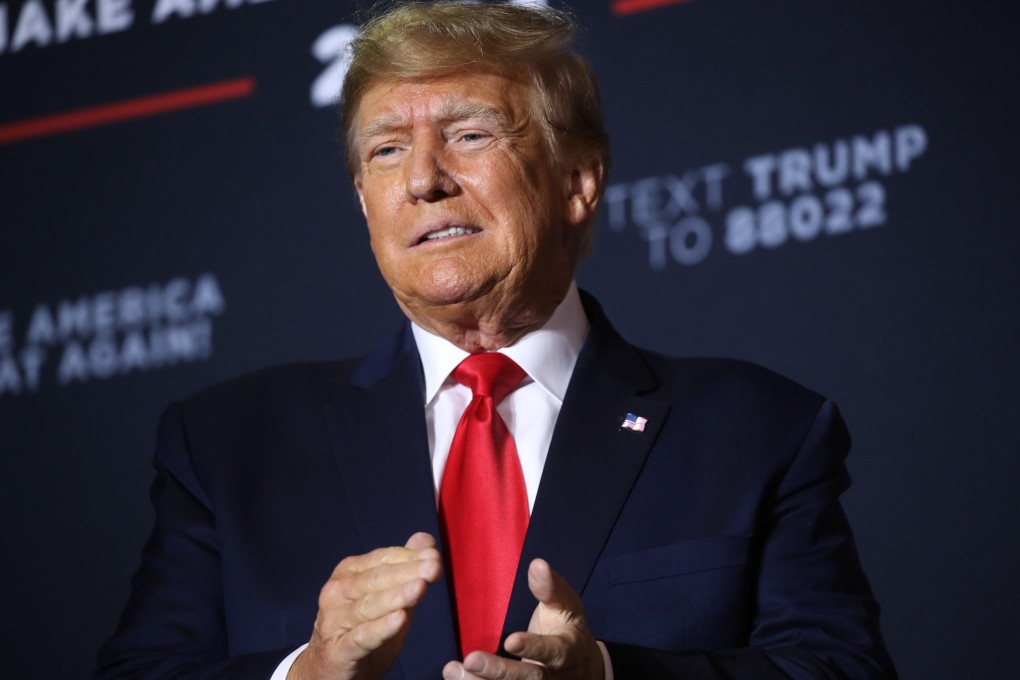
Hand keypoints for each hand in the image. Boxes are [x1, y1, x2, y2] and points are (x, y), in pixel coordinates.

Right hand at [289, 532, 441, 679]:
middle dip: (408, 572)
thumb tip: (425, 540)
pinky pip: (362, 637)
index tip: (435, 556)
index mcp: (349, 573)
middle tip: (434, 567)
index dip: (410, 557)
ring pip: (369, 605)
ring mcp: (334, 621)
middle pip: (377, 579)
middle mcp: (337, 592)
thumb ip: (406, 570)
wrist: (328, 671)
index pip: (383, 559)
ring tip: (420, 588)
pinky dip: (381, 628)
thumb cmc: (361, 629)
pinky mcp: (338, 650)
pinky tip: (399, 619)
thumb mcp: (389, 599)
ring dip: (396, 596)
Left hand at [442, 559, 604, 679]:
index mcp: (567, 651)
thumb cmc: (567, 629)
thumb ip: (551, 588)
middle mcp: (552, 676)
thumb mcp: (567, 606)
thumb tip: (537, 564)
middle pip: (527, 678)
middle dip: (498, 672)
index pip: (551, 651)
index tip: (510, 641)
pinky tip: (455, 679)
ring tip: (453, 671)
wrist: (580, 669)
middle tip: (470, 660)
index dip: (532, 647)